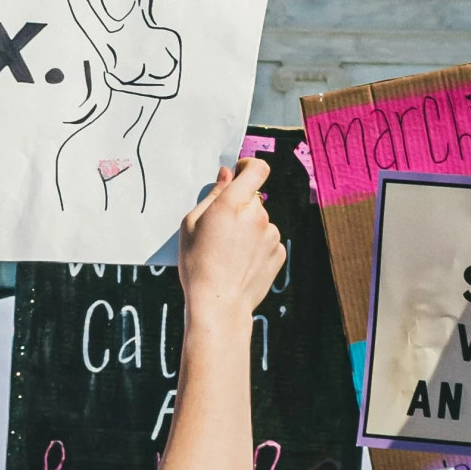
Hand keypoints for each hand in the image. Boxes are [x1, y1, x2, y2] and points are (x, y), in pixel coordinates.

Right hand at [177, 157, 284, 328]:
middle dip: (240, 207)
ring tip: (230, 252)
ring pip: (261, 221)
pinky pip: (268, 241)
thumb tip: (227, 175)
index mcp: (233, 203)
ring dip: (249, 229)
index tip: (239, 173)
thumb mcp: (191, 224)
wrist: (218, 303)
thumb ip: (212, 194)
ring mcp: (271, 235)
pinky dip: (258, 247)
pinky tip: (241, 262)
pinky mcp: (279, 253)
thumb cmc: (197, 263)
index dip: (249, 166)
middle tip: (221, 229)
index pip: (257, 169)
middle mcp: (257, 215)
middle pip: (253, 199)